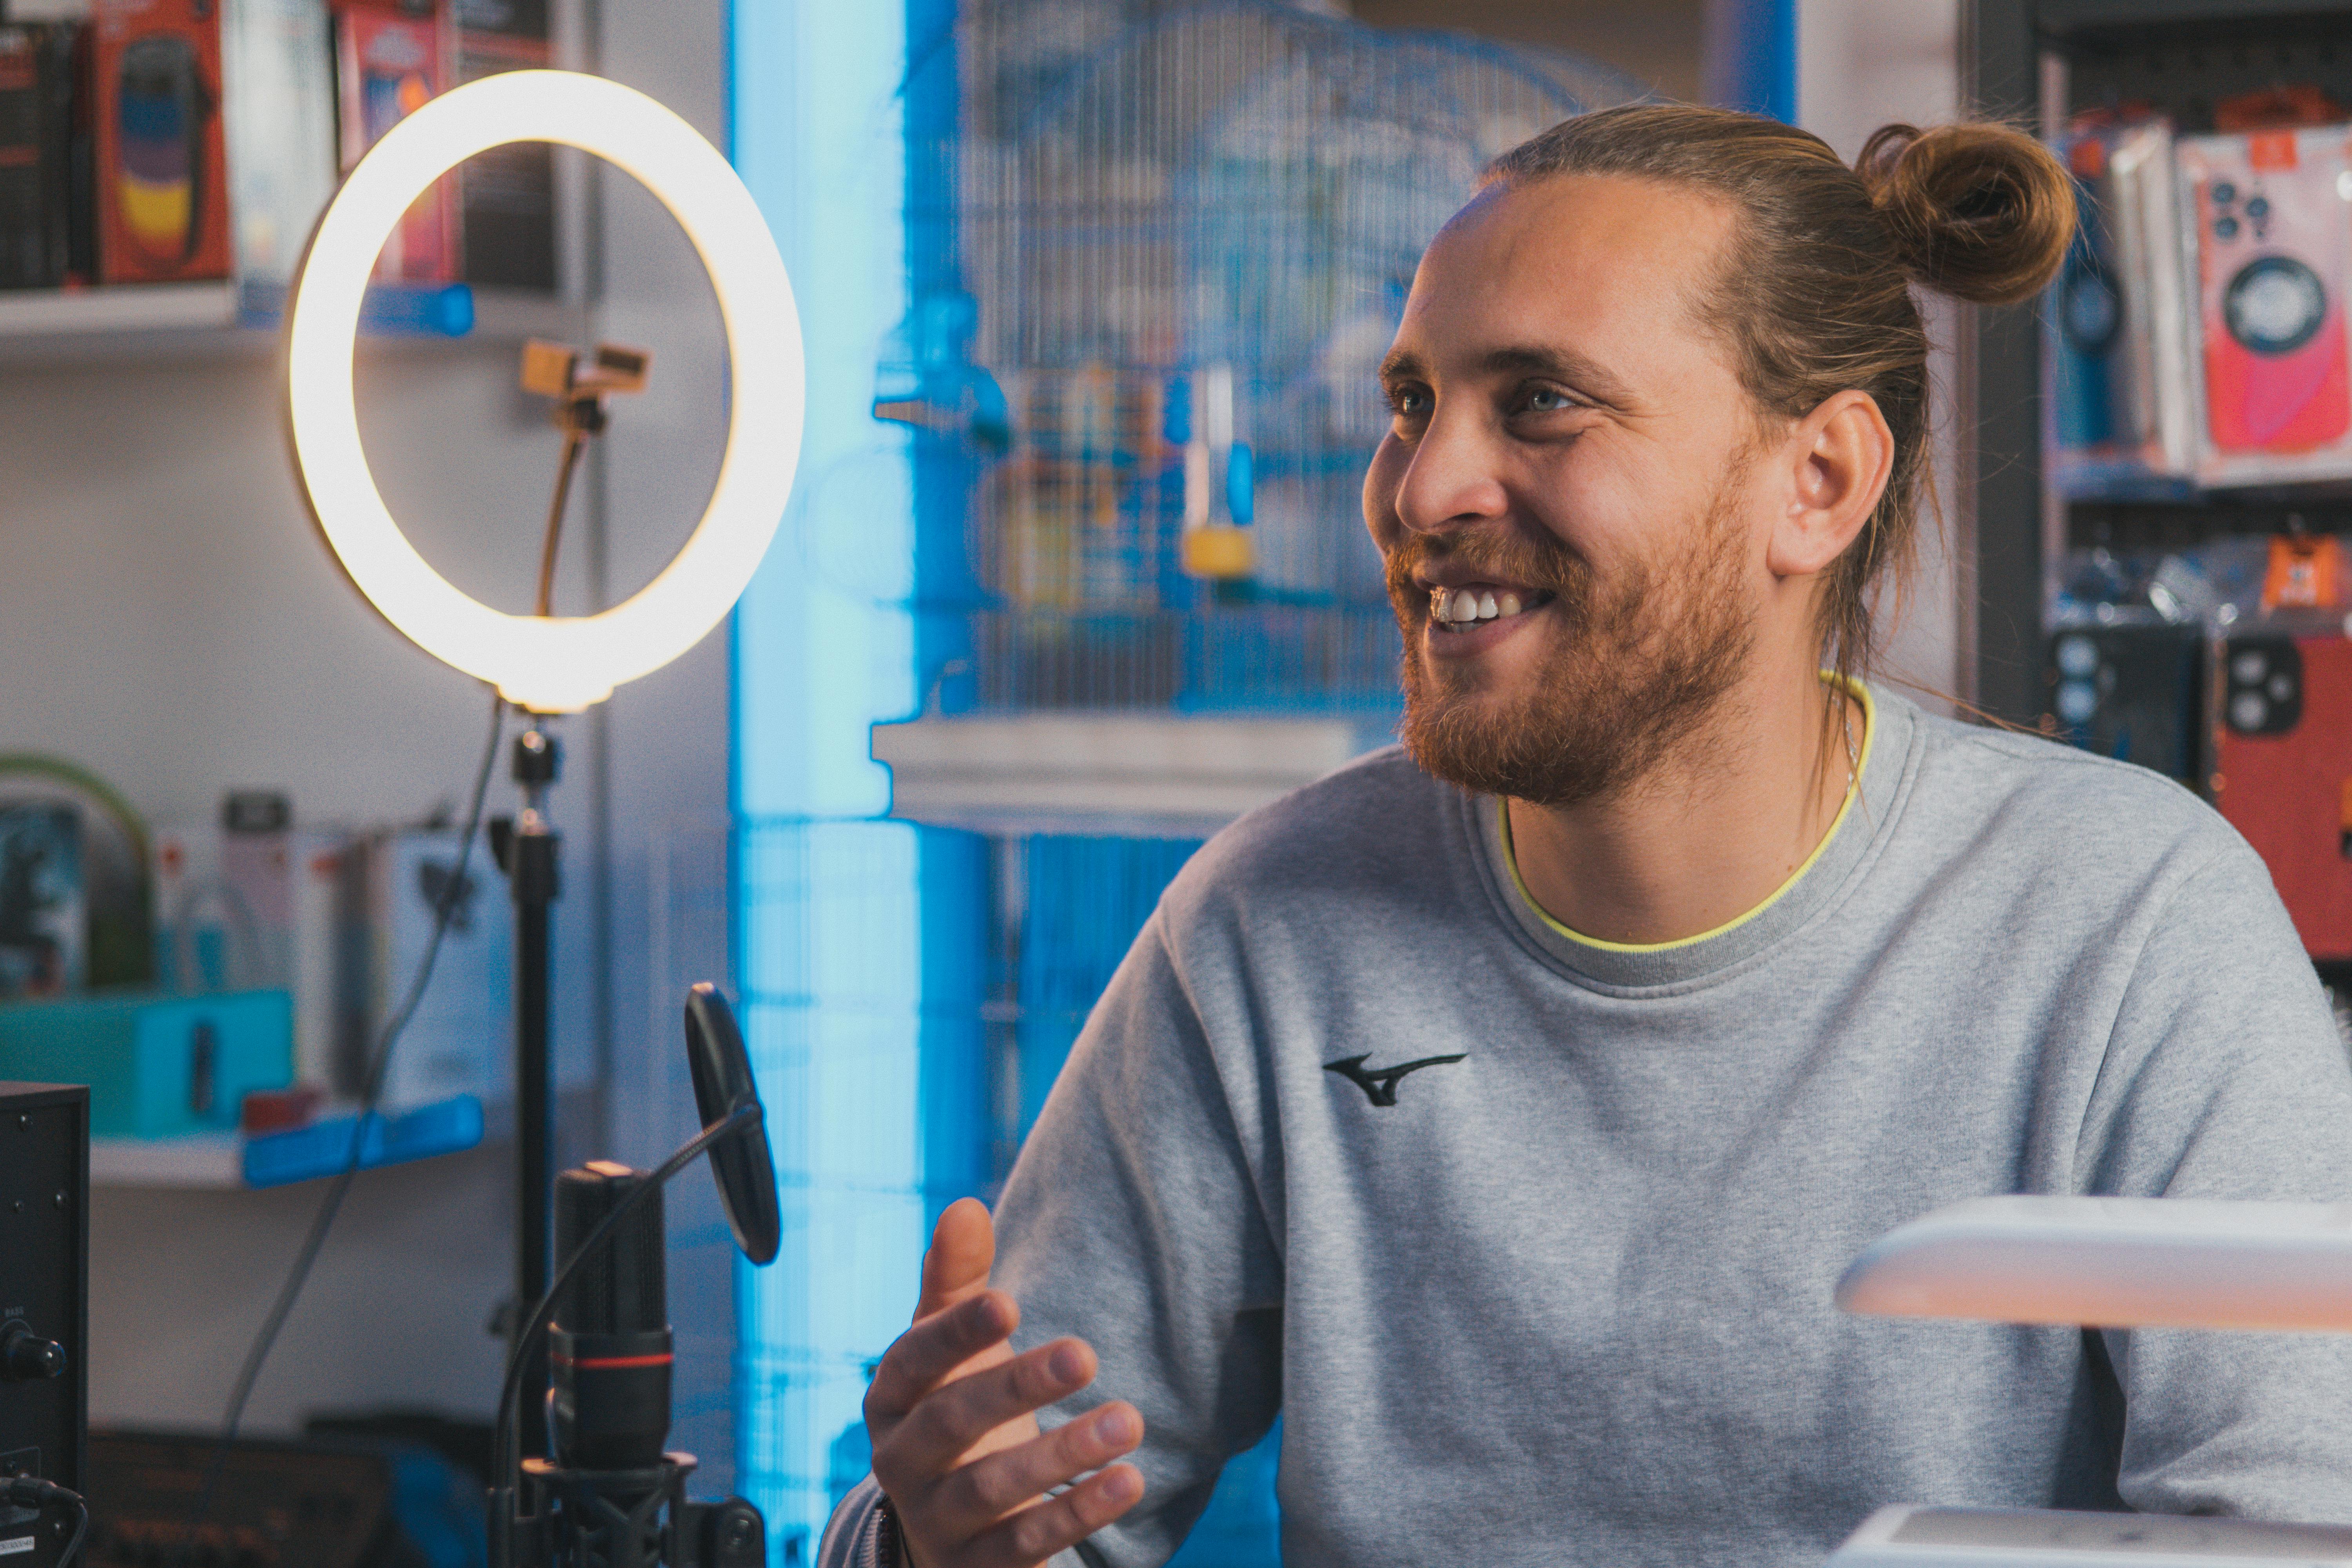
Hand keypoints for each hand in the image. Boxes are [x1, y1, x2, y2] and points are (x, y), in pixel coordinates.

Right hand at [866, 1198, 1144, 1567]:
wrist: (948, 1528)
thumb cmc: (955, 1409)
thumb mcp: (949, 1349)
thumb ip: (956, 1283)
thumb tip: (965, 1207)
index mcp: (892, 1398)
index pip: (914, 1361)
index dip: (955, 1334)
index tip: (1009, 1302)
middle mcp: (901, 1462)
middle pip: (951, 1423)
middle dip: (1016, 1387)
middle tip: (1085, 1353)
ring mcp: (936, 1521)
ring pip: (991, 1489)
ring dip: (1062, 1455)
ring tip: (1129, 1421)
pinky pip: (1025, 1545)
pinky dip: (1077, 1515)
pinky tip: (1128, 1481)